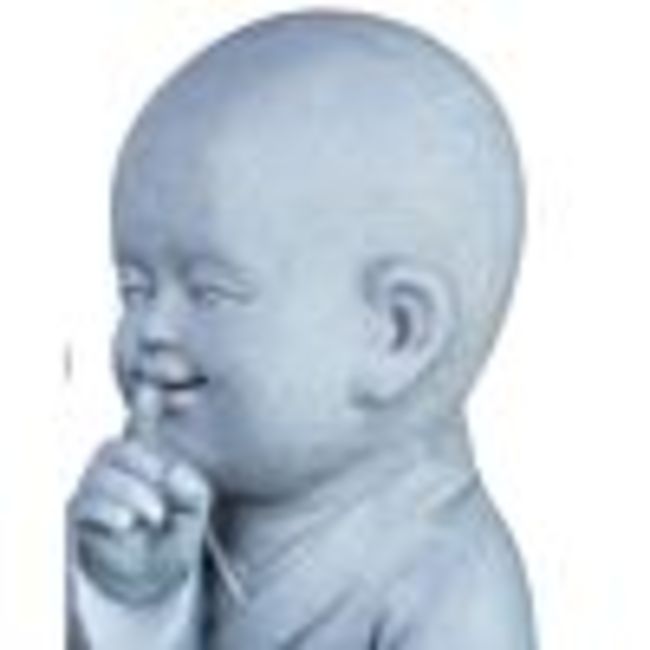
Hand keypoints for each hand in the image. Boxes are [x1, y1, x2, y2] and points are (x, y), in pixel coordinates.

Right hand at [69, 387, 212, 605]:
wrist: (153, 576)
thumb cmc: (174, 532)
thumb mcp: (194, 508)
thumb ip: (191, 486)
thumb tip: (171, 472)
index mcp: (145, 458)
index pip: (139, 427)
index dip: (143, 408)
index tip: (149, 389)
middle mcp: (115, 469)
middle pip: (116, 448)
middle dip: (144, 465)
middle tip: (166, 488)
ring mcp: (93, 491)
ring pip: (100, 475)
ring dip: (132, 492)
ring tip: (155, 514)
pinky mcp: (79, 518)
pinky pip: (85, 505)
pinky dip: (109, 511)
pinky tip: (127, 522)